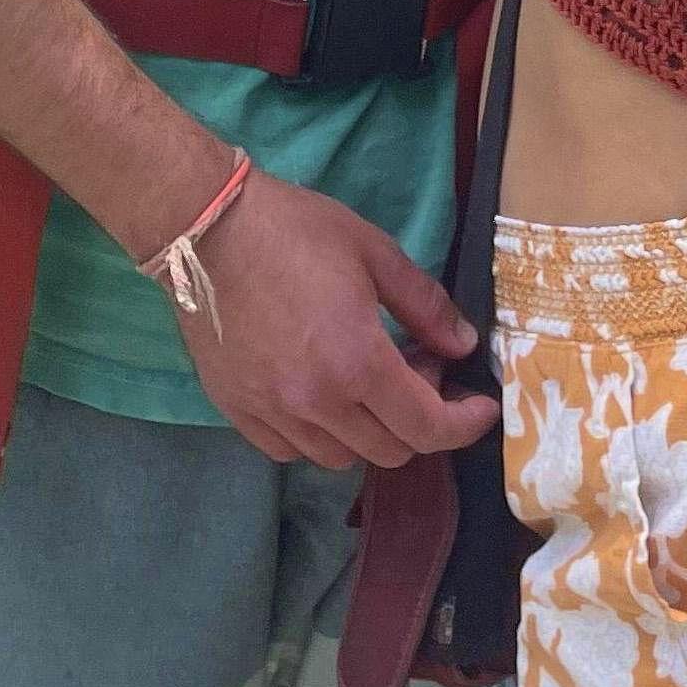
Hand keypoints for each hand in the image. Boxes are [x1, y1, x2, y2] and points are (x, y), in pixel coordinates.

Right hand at [174, 169, 495, 470]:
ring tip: (368, 377)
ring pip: (342, 457)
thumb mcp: (375, 254)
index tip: (480, 406)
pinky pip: (292, 450)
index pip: (427, 427)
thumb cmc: (296, 231)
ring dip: (371, 429)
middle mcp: (315, 404)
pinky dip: (321, 435)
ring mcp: (272, 413)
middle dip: (421, 417)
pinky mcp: (237, 411)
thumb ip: (426, 307)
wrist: (206, 229)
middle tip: (418, 364)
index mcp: (357, 364)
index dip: (464, 424)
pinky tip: (323, 393)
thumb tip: (462, 346)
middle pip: (390, 450)